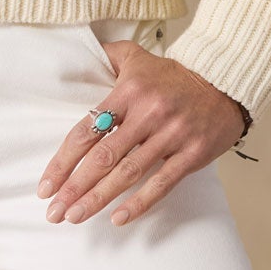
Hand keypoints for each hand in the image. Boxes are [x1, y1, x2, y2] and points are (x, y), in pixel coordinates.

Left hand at [35, 40, 249, 227]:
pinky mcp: (191, 154)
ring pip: (128, 173)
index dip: (64, 160)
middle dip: (75, 187)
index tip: (46, 185)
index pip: (87, 129)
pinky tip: (118, 218)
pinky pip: (161, 183)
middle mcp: (147, 113)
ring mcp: (170, 135)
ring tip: (75, 217)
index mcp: (128, 91)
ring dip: (98, 198)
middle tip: (54, 211)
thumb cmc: (174, 75)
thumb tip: (78, 52)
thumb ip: (108, 56)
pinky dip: (139, 203)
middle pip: (103, 156)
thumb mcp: (138, 57)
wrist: (224, 80)